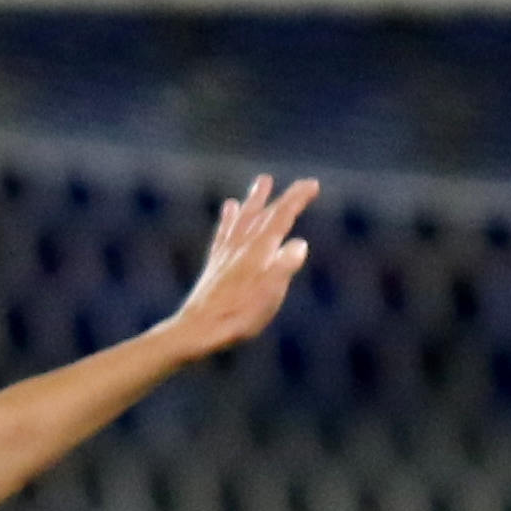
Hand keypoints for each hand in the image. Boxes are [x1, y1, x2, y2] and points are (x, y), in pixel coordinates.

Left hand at [159, 174, 317, 363]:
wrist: (198, 329)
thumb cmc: (237, 317)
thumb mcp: (269, 295)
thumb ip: (284, 267)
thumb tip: (300, 243)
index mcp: (259, 251)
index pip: (282, 217)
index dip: (297, 199)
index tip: (313, 184)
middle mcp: (242, 246)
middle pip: (266, 214)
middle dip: (285, 198)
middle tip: (302, 184)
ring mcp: (227, 253)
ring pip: (244, 217)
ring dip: (256, 199)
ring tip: (262, 181)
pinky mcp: (215, 263)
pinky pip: (224, 232)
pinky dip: (230, 217)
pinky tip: (229, 208)